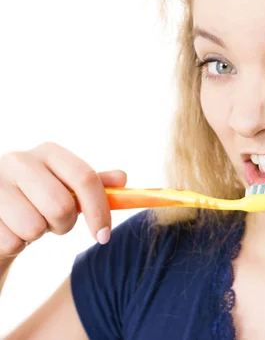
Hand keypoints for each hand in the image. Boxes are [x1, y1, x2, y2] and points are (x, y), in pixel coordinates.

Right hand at [0, 142, 125, 259]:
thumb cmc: (37, 200)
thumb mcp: (66, 190)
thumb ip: (93, 185)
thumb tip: (122, 178)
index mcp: (49, 152)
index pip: (85, 178)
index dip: (100, 210)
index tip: (104, 236)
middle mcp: (19, 160)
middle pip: (61, 206)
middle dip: (63, 225)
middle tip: (54, 224)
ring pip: (34, 227)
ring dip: (35, 235)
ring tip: (27, 224)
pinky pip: (10, 241)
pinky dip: (14, 244)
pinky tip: (8, 230)